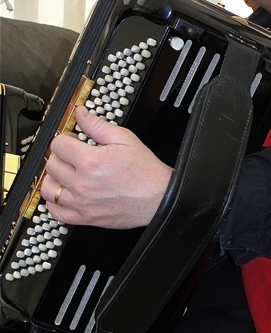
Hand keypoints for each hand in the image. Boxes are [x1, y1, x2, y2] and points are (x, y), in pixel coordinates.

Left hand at [41, 106, 172, 228]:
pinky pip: (56, 211)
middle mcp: (82, 184)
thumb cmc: (145, 171)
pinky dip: (54, 202)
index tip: (73, 139)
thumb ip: (98, 126)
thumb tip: (81, 114)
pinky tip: (64, 193)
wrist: (159, 197)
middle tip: (74, 154)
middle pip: (52, 164)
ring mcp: (82, 203)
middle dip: (61, 155)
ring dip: (54, 177)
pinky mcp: (85, 217)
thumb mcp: (125, 139)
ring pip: (48, 188)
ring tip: (67, 173)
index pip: (58, 144)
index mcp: (91, 162)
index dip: (65, 138)